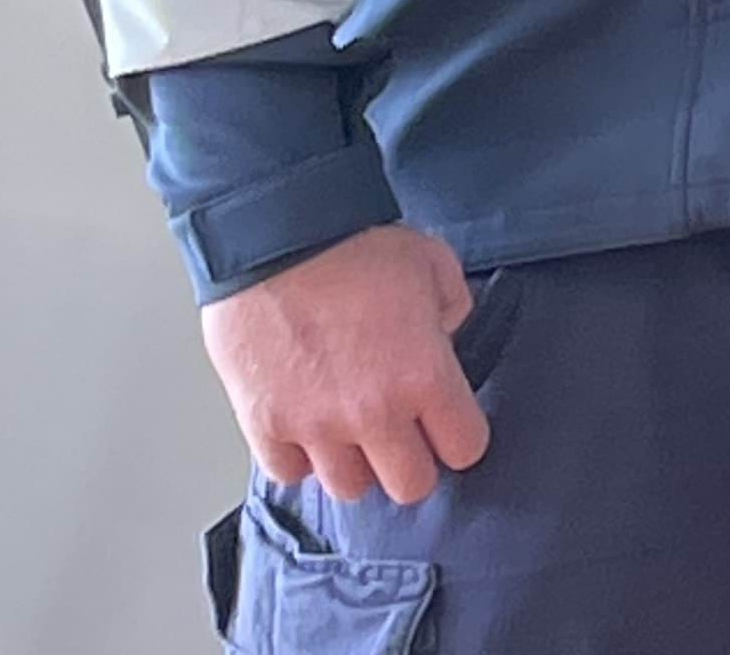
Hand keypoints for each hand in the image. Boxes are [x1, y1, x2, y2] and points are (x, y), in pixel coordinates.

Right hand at [199, 225, 490, 507]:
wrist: (278, 240)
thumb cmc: (356, 247)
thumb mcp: (434, 266)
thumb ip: (452, 311)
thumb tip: (443, 337)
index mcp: (424, 376)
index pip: (465, 447)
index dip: (461, 436)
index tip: (450, 424)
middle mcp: (373, 413)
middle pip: (410, 486)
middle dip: (413, 463)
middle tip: (404, 436)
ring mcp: (315, 426)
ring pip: (348, 489)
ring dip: (356, 464)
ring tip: (353, 432)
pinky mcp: (264, 425)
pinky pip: (289, 473)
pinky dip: (299, 458)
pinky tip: (308, 427)